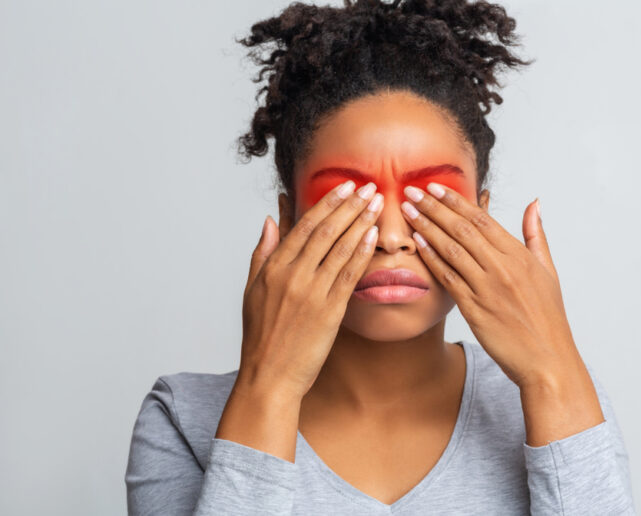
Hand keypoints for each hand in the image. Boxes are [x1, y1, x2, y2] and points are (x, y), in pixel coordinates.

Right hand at [236, 180, 383, 400]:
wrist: (269, 377)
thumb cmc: (261, 336)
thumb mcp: (251, 290)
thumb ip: (262, 252)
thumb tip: (271, 218)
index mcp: (273, 268)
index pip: (304, 226)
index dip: (327, 203)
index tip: (345, 186)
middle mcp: (292, 275)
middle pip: (326, 231)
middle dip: (349, 205)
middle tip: (368, 187)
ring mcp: (311, 293)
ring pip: (340, 248)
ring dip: (361, 222)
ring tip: (377, 203)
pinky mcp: (329, 311)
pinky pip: (349, 275)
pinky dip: (362, 252)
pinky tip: (375, 235)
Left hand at [400, 183, 603, 443]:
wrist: (547, 360)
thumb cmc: (547, 317)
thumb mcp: (548, 271)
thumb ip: (536, 234)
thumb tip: (533, 203)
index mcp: (520, 255)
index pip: (482, 219)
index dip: (456, 201)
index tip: (435, 187)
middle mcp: (503, 268)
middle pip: (463, 229)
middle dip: (434, 208)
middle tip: (412, 192)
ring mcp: (488, 288)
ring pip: (452, 250)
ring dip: (427, 228)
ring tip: (408, 212)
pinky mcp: (475, 310)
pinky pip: (449, 278)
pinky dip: (432, 259)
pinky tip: (418, 244)